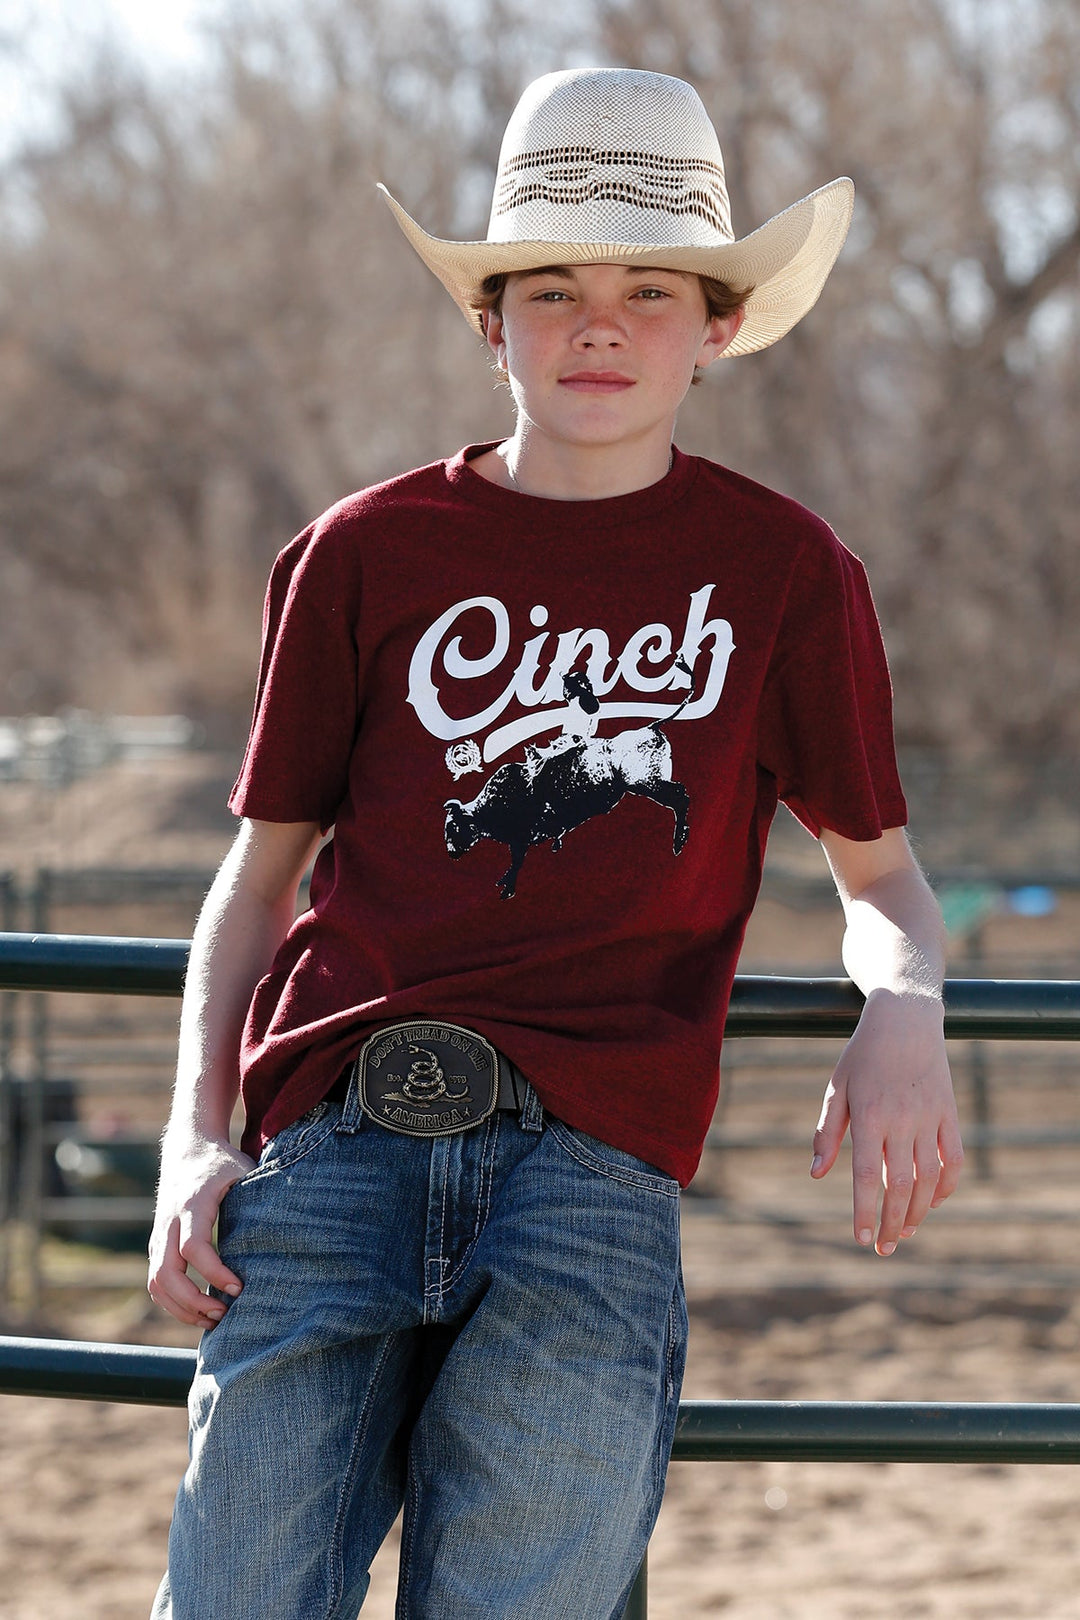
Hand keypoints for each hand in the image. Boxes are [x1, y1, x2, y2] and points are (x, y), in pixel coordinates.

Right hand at [148, 1136, 255, 1327]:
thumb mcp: (243, 1169)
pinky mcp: (157, 1244)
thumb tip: (288, 1228)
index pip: (194, 1247)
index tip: (238, 1288)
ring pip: (156, 1283)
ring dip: (181, 1308)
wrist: (188, 1148)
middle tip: (224, 1313)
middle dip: (193, 1301)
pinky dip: (172, 1303)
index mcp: (192, 1203)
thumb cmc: (222, 1162)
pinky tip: (199, 1312)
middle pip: (166, 1273)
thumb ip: (259, 1194)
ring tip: (213, 1321)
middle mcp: (170, 1222)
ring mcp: (160, 1234)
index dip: (214, 1272)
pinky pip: (155, 1282)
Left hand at [810, 990, 963, 1255]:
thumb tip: (816, 1174)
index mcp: (868, 1114)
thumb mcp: (836, 1088)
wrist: (905, 1019)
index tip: (862, 1239)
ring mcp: (929, 1118)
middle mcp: (901, 1120)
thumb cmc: (863, 1056)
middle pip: (900, 1185)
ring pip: (929, 1178)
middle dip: (893, 1223)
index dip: (865, 1211)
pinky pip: (954, 1158)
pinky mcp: (949, 1114)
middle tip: (885, 1249)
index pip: (865, 1174)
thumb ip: (826, 1133)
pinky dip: (946, 1186)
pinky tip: (932, 1203)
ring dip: (919, 1212)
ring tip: (905, 1233)